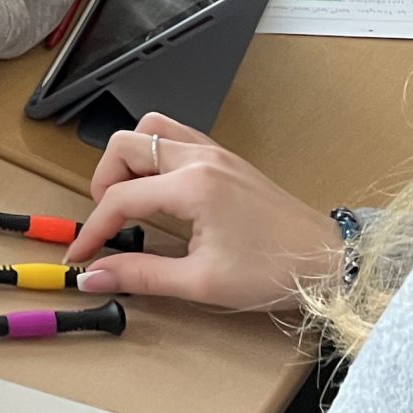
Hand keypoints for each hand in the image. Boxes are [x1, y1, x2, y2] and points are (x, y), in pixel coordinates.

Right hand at [65, 113, 342, 312]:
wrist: (329, 260)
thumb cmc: (276, 269)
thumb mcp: (201, 282)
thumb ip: (140, 275)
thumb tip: (96, 276)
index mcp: (193, 185)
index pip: (120, 198)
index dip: (93, 229)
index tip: (83, 255)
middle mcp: (200, 158)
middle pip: (125, 146)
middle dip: (103, 182)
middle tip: (106, 221)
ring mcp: (214, 154)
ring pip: (149, 130)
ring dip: (128, 160)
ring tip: (128, 199)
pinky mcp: (225, 159)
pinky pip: (174, 138)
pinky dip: (153, 156)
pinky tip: (158, 190)